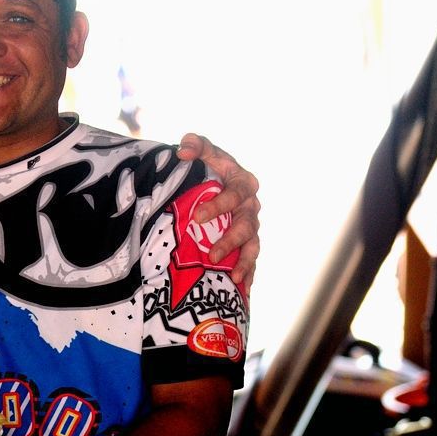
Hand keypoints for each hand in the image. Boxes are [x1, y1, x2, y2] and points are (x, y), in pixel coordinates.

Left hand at [176, 133, 259, 289]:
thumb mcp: (201, 148)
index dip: (219, 205)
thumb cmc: (206, 164)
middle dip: (230, 241)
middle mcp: (251, 206)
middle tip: (211, 254)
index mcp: (243, 182)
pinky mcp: (246, 243)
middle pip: (246, 225)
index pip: (235, 195)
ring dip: (243, 262)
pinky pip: (251, 260)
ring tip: (233, 277)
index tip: (198, 216)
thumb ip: (194, 144)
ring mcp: (251, 226)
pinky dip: (248, 275)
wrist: (210, 180)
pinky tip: (243, 291)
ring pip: (252, 246)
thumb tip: (184, 151)